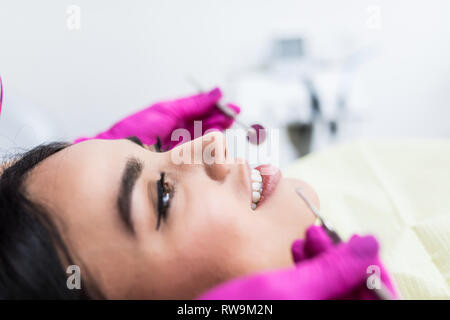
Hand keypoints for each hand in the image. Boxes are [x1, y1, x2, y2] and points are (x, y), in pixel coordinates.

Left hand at [74, 87, 239, 149]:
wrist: (117, 150)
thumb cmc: (136, 128)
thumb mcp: (168, 111)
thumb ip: (194, 104)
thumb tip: (216, 93)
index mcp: (178, 119)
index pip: (204, 113)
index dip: (219, 111)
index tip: (233, 109)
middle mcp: (182, 134)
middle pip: (208, 126)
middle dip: (222, 122)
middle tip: (233, 118)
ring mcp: (182, 149)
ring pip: (206, 141)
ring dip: (218, 135)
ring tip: (227, 129)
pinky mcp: (181, 163)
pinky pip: (199, 155)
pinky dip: (209, 150)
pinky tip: (216, 146)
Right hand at [198, 226, 396, 299]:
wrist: (199, 316)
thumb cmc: (238, 311)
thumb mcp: (288, 290)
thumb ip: (334, 271)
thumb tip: (372, 244)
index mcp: (330, 315)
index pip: (376, 295)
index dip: (371, 266)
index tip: (360, 240)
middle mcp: (321, 310)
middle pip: (353, 286)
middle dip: (338, 256)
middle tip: (321, 234)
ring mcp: (307, 306)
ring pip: (331, 282)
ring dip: (321, 255)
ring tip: (304, 236)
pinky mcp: (292, 301)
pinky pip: (311, 283)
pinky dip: (306, 263)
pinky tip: (293, 246)